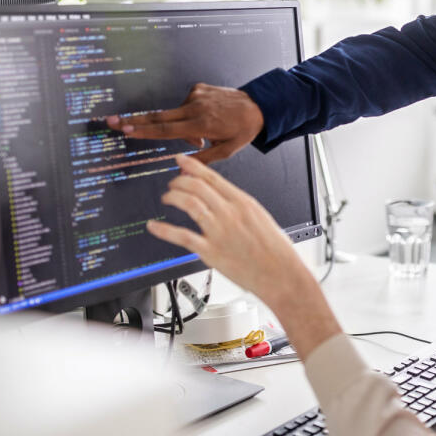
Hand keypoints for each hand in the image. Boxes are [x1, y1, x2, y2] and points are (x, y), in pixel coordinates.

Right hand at [106, 83, 263, 162]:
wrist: (259, 105)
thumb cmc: (242, 130)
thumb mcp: (226, 151)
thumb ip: (202, 159)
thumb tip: (179, 169)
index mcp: (201, 124)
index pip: (165, 129)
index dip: (143, 130)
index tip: (125, 129)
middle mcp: (195, 107)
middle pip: (158, 116)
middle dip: (134, 120)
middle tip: (111, 120)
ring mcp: (196, 95)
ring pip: (175, 114)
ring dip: (181, 125)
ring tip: (208, 132)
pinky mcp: (198, 88)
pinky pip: (187, 105)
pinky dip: (191, 114)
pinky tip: (209, 117)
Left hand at [148, 154, 308, 302]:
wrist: (281, 274)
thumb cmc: (275, 250)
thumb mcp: (260, 217)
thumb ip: (239, 207)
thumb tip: (222, 198)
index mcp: (243, 202)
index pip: (212, 177)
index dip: (192, 166)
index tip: (181, 160)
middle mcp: (229, 213)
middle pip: (197, 186)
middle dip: (180, 181)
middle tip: (173, 183)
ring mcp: (219, 231)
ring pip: (188, 203)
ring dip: (173, 197)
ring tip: (167, 198)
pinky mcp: (210, 251)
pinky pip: (182, 236)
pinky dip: (164, 230)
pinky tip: (154, 226)